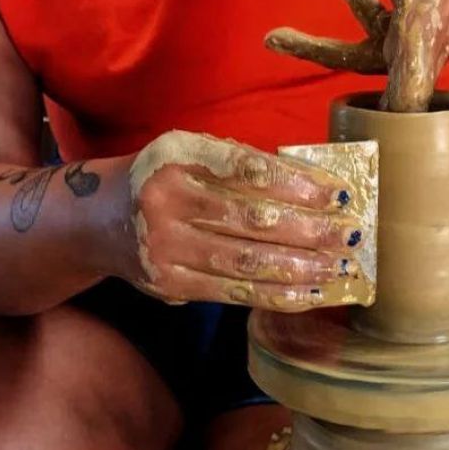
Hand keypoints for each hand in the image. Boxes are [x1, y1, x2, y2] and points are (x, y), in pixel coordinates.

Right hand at [125, 131, 364, 310]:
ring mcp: (166, 246)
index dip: (296, 184)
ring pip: (246, 261)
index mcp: (178, 155)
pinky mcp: (170, 283)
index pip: (247, 170)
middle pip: (252, 219)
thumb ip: (241, 166)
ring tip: (338, 268)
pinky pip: (233, 292)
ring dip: (300, 268)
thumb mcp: (191, 154)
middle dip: (310, 230)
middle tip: (352, 236)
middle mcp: (167, 199)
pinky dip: (275, 295)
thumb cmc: (164, 179)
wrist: (96, 220)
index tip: (337, 194)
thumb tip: (314, 188)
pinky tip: (308, 293)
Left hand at [266, 0, 448, 111]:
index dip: (376, 119)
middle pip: (373, 64)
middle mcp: (434, 40)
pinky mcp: (435, 12)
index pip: (402, 100)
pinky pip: (396, 22)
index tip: (351, 133)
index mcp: (423, 31)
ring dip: (355, 7)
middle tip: (273, 38)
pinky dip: (373, 3)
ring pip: (383, 38)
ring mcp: (437, 28)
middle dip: (321, 49)